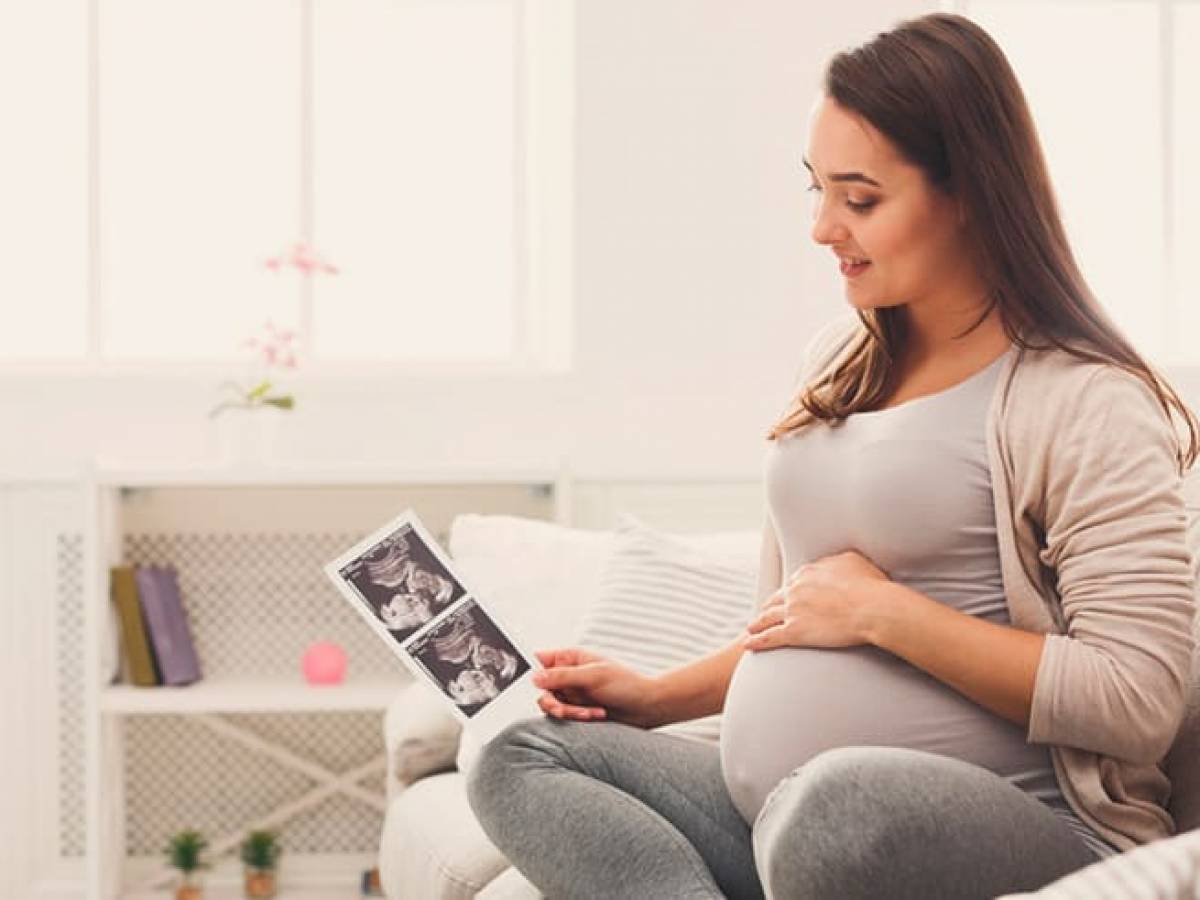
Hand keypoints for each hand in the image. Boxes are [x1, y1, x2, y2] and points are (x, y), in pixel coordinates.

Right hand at [531, 647, 660, 727]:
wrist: (647, 707)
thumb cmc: (626, 684)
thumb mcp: (593, 676)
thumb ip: (562, 676)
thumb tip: (534, 677)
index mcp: (569, 657)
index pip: (539, 660)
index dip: (531, 671)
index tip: (534, 684)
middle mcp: (567, 675)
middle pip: (541, 689)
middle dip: (553, 701)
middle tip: (563, 709)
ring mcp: (571, 693)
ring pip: (552, 705)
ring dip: (569, 712)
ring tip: (591, 712)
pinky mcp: (577, 710)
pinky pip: (565, 717)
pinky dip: (578, 718)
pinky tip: (597, 715)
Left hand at [742, 550, 891, 651]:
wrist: (871, 607)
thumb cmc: (870, 586)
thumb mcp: (854, 561)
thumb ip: (838, 560)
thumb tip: (835, 562)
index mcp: (808, 573)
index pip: (794, 582)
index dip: (790, 591)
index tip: (789, 597)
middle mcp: (796, 589)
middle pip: (777, 598)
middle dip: (770, 605)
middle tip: (765, 612)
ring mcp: (792, 610)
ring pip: (768, 616)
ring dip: (758, 622)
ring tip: (751, 628)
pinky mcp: (794, 631)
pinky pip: (770, 637)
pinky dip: (757, 641)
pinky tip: (749, 644)